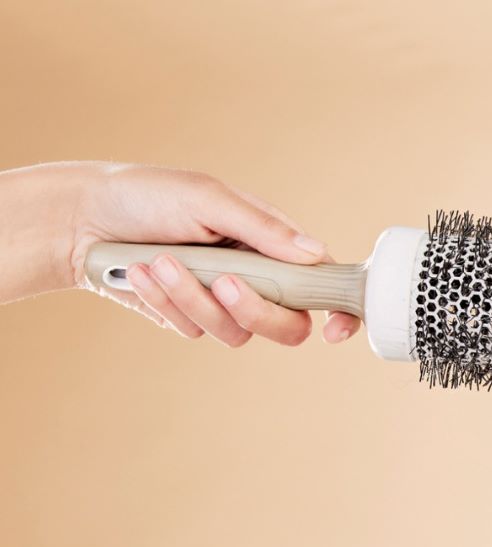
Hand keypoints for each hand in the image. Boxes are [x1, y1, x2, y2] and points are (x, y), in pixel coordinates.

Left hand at [9, 160, 361, 346]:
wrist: (78, 218)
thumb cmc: (145, 194)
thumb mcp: (208, 199)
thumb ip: (263, 229)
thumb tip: (315, 254)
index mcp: (272, 245)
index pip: (322, 284)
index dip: (339, 312)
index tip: (334, 329)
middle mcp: (255, 277)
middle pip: (287, 326)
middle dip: (255, 309)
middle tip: (223, 283)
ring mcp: (222, 302)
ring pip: (236, 333)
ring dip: (193, 298)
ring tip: (158, 262)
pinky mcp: (189, 318)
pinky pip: (194, 331)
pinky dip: (165, 302)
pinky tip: (139, 272)